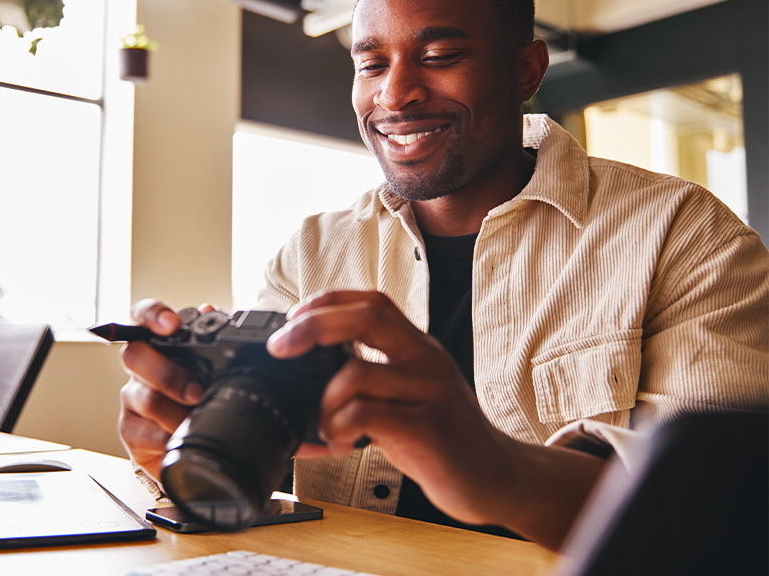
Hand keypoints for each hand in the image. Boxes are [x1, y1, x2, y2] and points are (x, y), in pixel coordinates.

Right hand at [118, 299, 208, 483]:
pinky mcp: (131, 430)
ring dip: (174, 412)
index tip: (171, 324)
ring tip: (196, 421)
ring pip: (144, 398)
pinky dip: (166, 438)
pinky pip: (143, 433)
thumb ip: (209, 337)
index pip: (143, 316)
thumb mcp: (210, 364)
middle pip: (135, 356)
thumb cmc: (197, 395)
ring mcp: (132, 398)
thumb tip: (209, 310)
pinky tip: (181, 439)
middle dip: (167, 374)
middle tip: (196, 392)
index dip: (153, 315)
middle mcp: (140, 367)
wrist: (189, 440)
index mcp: (158, 344)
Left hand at [266, 291, 603, 548]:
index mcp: (418, 348)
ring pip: (358, 372)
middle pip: (366, 317)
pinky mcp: (429, 428)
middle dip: (312, 326)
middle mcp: (427, 360)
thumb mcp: (408, 397)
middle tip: (281, 348)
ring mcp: (431, 391)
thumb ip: (369, 382)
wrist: (498, 479)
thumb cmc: (444, 440)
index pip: (372, 302)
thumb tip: (306, 382)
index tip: (292, 317)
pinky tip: (341, 444)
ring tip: (324, 426)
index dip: (328, 301)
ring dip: (324, 401)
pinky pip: (368, 415)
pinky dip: (339, 427)